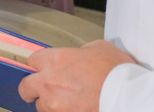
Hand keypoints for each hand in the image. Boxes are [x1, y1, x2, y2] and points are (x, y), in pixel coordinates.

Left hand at [18, 41, 135, 111]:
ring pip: (40, 107)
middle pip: (25, 87)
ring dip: (49, 104)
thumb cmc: (116, 71)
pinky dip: (63, 111)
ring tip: (66, 102)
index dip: (39, 64)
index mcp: (54, 60)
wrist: (128, 95)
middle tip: (44, 89)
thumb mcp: (98, 48)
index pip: (31, 60)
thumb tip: (79, 57)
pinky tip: (75, 108)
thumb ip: (80, 52)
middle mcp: (48, 82)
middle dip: (32, 88)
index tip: (44, 68)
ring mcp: (54, 104)